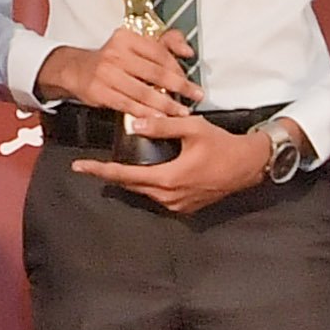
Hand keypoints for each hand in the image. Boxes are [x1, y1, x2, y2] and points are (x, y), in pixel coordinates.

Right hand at [36, 28, 200, 125]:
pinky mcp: (100, 92)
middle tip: (195, 96)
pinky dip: (146, 113)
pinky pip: (129, 105)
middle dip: (180, 87)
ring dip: (166, 105)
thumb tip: (187, 52)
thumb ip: (164, 44)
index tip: (190, 81)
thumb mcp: (134, 45)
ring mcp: (106, 74)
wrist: (76, 70)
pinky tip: (158, 118)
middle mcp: (116, 53)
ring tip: (180, 112)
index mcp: (127, 38)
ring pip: (144, 92)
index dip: (178, 68)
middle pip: (155, 73)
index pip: (160, 53)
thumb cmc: (111, 59)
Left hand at [74, 110, 279, 214]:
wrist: (249, 166)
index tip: (79, 167)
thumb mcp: (192, 128)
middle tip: (92, 165)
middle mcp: (169, 198)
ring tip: (115, 166)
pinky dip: (147, 184)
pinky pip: (158, 197)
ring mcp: (178, 205)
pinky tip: (144, 172)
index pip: (125, 175)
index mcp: (167, 179)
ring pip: (144, 193)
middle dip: (111, 175)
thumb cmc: (222, 145)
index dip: (100, 170)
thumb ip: (162, 125)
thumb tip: (134, 123)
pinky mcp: (186, 207)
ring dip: (130, 180)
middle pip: (131, 186)